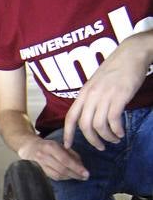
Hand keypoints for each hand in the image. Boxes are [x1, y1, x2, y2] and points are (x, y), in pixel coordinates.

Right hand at [17, 135, 88, 180]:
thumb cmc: (47, 145)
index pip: (65, 160)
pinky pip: (54, 177)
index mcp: (50, 147)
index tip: (86, 173)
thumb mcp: (59, 145)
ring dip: (70, 177)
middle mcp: (44, 156)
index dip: (76, 167)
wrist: (29, 148)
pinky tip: (70, 177)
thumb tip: (81, 165)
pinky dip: (63, 178)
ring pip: (58, 174)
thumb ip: (70, 153)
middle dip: (75, 174)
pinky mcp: (40, 171)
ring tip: (79, 177)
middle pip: (62, 169)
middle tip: (85, 177)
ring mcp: (41, 165)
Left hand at [63, 33, 151, 150]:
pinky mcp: (119, 96)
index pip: (71, 116)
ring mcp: (105, 95)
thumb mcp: (97, 82)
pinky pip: (114, 120)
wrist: (132, 52)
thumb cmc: (116, 67)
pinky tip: (121, 132)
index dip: (68, 133)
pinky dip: (117, 131)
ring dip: (107, 137)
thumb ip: (92, 98)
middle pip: (85, 126)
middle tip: (101, 147)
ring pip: (99, 125)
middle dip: (92, 140)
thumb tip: (91, 115)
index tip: (68, 146)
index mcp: (84, 92)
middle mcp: (92, 95)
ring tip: (115, 139)